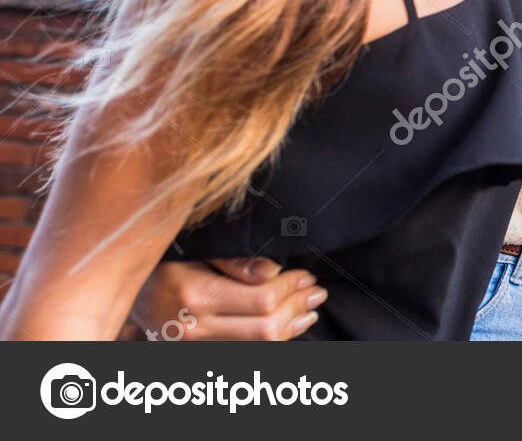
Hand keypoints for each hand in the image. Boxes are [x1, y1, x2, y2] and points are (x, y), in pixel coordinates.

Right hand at [131, 259, 325, 340]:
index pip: (262, 300)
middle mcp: (194, 329)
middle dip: (297, 307)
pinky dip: (273, 341)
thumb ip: (233, 260)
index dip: (292, 287)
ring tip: (309, 308)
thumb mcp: (194, 248)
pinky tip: (289, 326)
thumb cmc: (164, 259)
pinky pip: (244, 353)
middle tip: (316, 290)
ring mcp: (194, 347)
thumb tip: (272, 271)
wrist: (124, 291)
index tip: (307, 274)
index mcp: (195, 296)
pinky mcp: (197, 354)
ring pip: (258, 347)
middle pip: (265, 329)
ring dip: (291, 327)